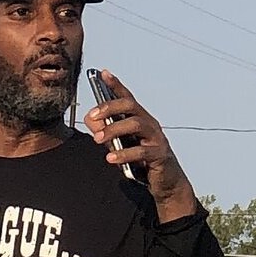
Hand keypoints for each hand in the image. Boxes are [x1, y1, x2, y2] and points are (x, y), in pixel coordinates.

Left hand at [83, 70, 199, 222]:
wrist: (165, 183)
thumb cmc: (141, 162)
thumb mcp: (119, 145)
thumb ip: (105, 131)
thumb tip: (90, 118)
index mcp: (139, 119)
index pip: (127, 98)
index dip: (116, 84)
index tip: (103, 73)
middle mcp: (149, 123)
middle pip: (130, 105)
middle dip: (110, 106)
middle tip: (93, 115)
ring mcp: (156, 138)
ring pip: (136, 124)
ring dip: (114, 129)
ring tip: (97, 139)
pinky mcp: (160, 155)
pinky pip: (141, 151)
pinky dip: (124, 154)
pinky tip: (111, 158)